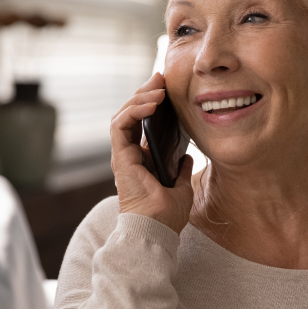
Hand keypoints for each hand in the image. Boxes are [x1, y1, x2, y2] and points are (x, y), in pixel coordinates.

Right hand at [110, 72, 194, 234]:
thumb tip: (188, 157)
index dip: (153, 104)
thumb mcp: (181, 187)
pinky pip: (120, 124)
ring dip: (139, 97)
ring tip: (158, 86)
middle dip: (145, 93)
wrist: (157, 230)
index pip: (143, 124)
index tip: (167, 88)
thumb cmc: (167, 216)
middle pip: (131, 114)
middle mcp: (130, 155)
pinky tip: (152, 102)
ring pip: (123, 115)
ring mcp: (123, 154)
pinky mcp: (120, 156)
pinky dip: (134, 110)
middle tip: (161, 78)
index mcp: (142, 160)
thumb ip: (182, 171)